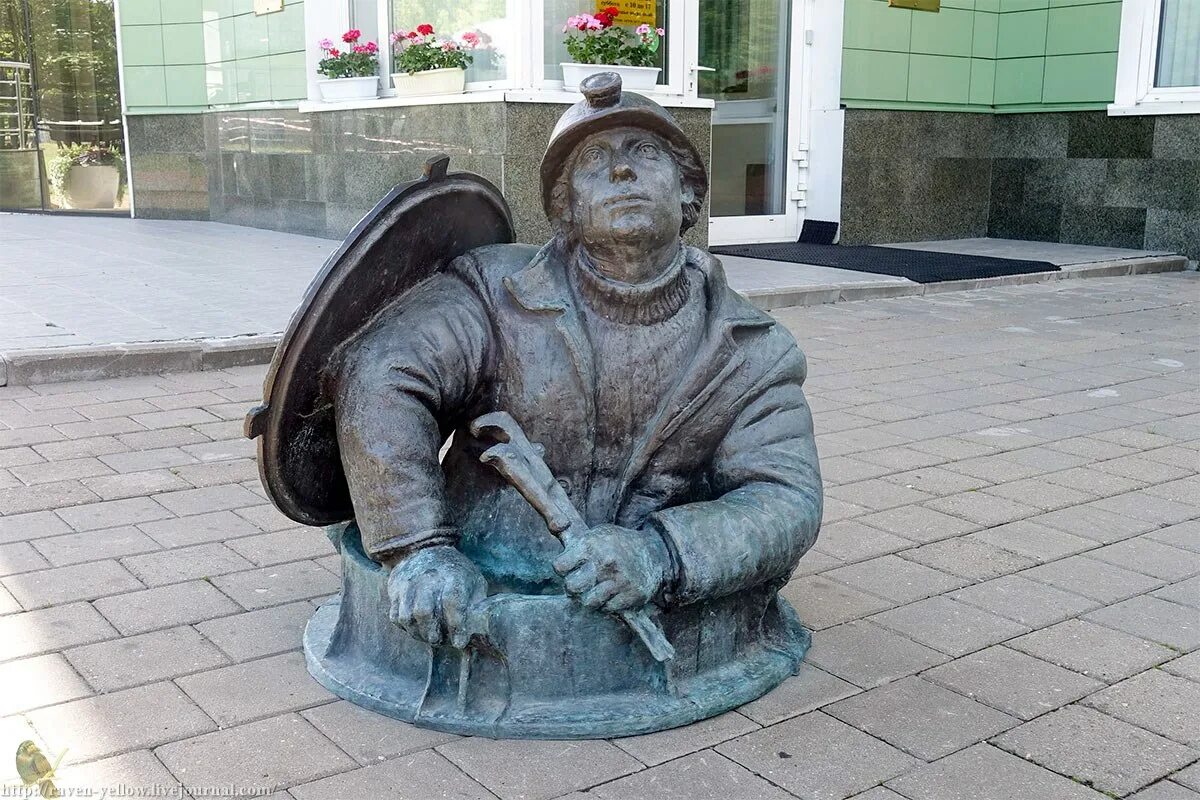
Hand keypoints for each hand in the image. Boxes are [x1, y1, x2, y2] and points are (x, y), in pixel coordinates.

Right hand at [387, 545, 485, 647]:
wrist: (427, 549)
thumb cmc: (456, 572)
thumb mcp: (474, 581)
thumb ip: (478, 603)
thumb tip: (480, 629)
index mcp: (453, 574)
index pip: (452, 602)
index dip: (456, 626)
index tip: (460, 642)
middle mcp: (428, 577)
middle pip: (424, 612)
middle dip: (432, 634)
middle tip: (440, 641)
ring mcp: (409, 582)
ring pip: (406, 617)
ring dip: (418, 634)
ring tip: (429, 637)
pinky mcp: (396, 588)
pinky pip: (395, 616)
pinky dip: (406, 628)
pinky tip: (417, 629)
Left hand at [553, 524, 669, 611]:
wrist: (654, 552)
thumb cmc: (618, 543)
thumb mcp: (596, 533)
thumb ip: (575, 538)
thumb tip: (555, 527)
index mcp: (592, 545)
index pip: (559, 566)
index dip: (562, 569)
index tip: (569, 568)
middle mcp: (605, 562)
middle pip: (571, 587)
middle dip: (573, 588)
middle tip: (580, 583)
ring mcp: (619, 580)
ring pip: (588, 602)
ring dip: (589, 598)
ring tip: (595, 589)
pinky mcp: (631, 595)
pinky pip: (607, 609)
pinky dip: (607, 604)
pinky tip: (611, 593)